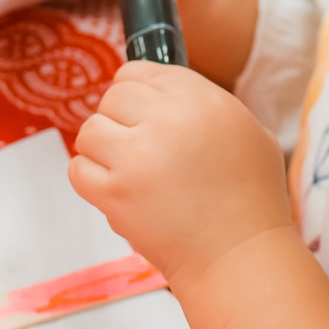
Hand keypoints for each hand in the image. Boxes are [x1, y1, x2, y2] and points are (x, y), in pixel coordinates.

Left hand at [68, 62, 294, 287]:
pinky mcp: (115, 193)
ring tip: (126, 169)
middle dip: (121, 120)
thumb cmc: (251, 200)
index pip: (141, 71)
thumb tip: (162, 93)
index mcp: (201, 99)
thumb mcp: (249, 131)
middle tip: (137, 147)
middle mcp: (167, 120)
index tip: (141, 113)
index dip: (137, 92)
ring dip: (102, 148)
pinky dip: (91, 178)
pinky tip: (116, 189)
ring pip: (90, 130)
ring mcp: (136, 156)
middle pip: (113, 97)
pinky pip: (78, 169)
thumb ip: (206, 105)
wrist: (239, 257)